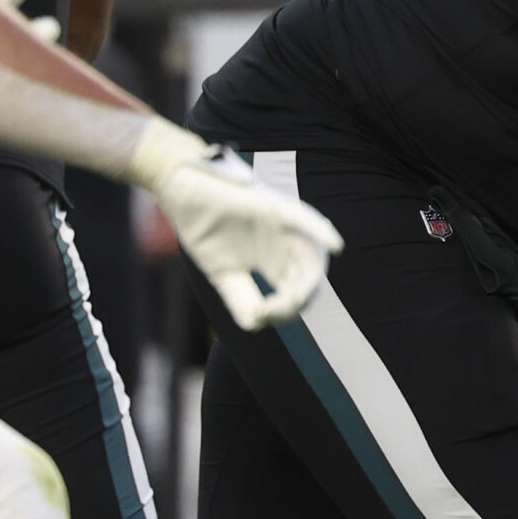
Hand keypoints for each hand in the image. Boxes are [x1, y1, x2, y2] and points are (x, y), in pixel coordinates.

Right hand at [134, 130, 344, 329]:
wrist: (181, 195)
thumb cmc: (205, 231)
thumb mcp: (224, 275)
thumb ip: (242, 300)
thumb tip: (258, 324)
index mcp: (276, 264)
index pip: (297, 292)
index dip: (285, 310)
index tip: (262, 316)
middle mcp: (286, 246)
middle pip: (309, 276)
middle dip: (301, 297)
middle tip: (281, 308)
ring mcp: (283, 227)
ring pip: (312, 254)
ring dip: (310, 277)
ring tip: (297, 295)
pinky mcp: (274, 207)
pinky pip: (305, 219)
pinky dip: (322, 230)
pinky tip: (335, 245)